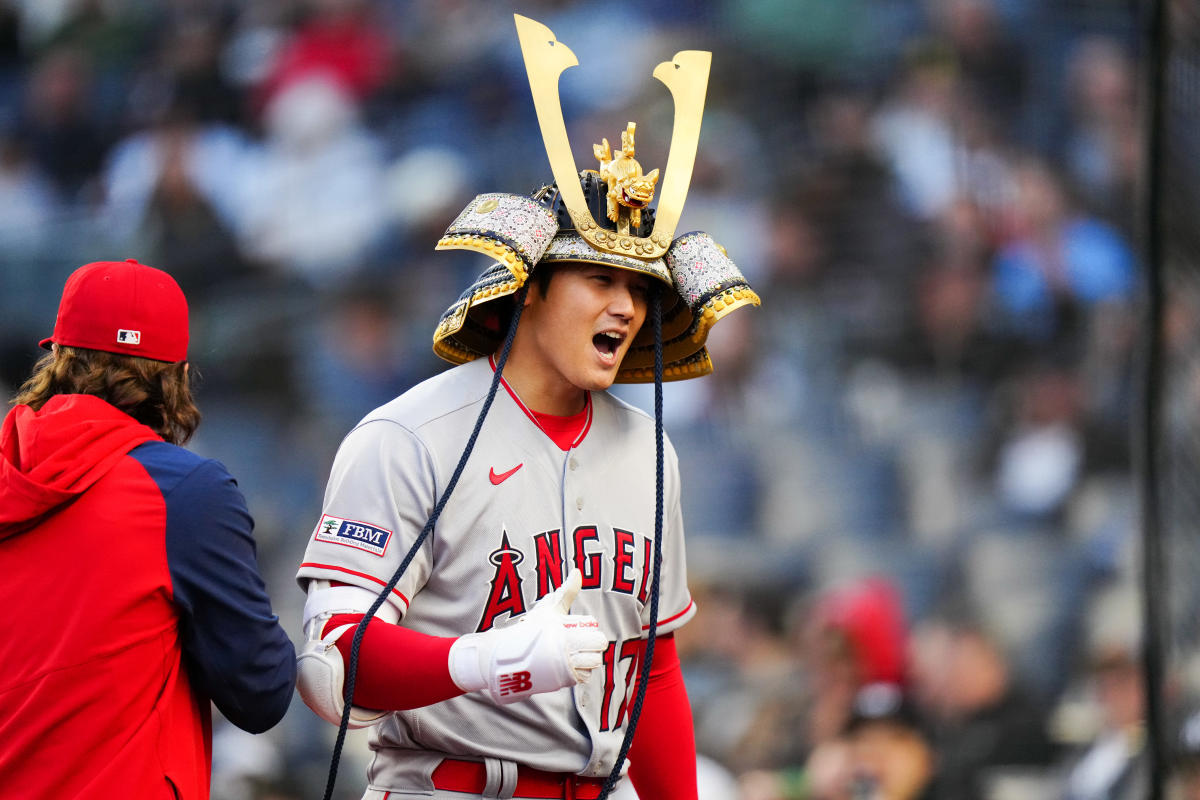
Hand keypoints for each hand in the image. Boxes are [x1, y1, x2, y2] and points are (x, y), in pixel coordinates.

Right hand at [448, 570, 607, 703]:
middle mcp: (567, 648)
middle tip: (579, 642)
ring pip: (594, 663)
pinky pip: (586, 676)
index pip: (595, 631)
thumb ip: (567, 591)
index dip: (591, 631)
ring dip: (589, 659)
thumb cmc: (533, 628)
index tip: (578, 630)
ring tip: (575, 653)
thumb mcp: (550, 607)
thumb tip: (577, 571)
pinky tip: (572, 665)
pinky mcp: (564, 680)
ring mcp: (566, 665)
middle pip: (598, 646)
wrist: (512, 654)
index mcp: (566, 628)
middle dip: (594, 644)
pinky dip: (583, 671)